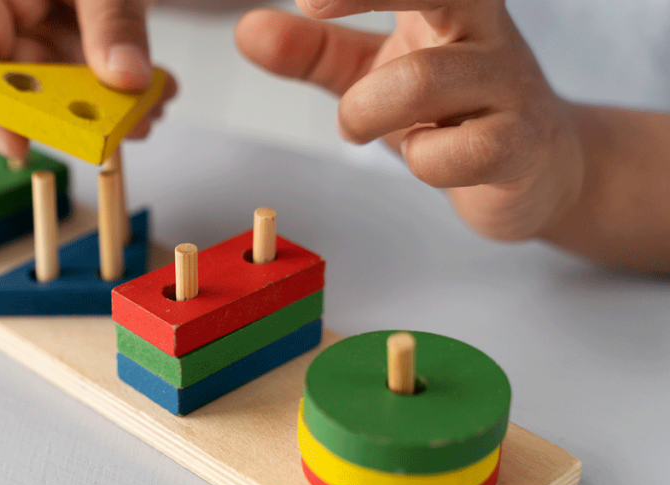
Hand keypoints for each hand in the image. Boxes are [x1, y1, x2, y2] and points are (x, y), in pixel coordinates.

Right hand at [0, 0, 176, 161]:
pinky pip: (88, 75)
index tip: (19, 142)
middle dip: (73, 113)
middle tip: (117, 131)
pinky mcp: (69, 35)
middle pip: (19, 81)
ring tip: (149, 108)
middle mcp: (6, 12)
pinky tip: (155, 91)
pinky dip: (123, 88)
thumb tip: (126, 77)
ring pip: (61, 87)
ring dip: (108, 107)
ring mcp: (38, 25)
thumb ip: (114, 20)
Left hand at [235, 1, 584, 242]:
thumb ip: (314, 51)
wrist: (536, 168)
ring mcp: (508, 87)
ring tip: (356, 126)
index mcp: (452, 3)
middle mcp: (485, 31)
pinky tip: (426, 156)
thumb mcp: (373, 72)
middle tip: (311, 8)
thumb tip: (248, 30)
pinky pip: (459, 151)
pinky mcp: (520, 146)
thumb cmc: (450, 109)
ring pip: (423, 81)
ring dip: (365, 109)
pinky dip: (423, 160)